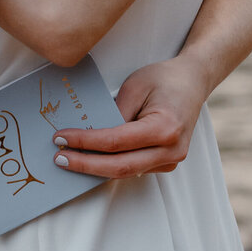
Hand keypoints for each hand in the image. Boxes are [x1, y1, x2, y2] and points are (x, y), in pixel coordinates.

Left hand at [51, 55, 206, 179]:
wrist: (192, 82)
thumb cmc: (164, 79)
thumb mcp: (135, 86)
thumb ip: (115, 112)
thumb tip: (91, 134)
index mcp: (165, 128)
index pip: (115, 142)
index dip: (85, 143)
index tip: (61, 138)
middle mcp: (171, 150)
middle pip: (119, 167)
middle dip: (85, 164)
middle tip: (59, 158)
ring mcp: (171, 160)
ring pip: (125, 171)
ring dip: (95, 168)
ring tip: (69, 158)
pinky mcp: (166, 163)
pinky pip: (134, 168)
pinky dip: (110, 165)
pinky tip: (90, 158)